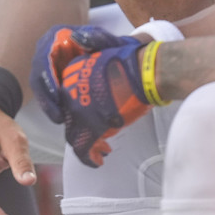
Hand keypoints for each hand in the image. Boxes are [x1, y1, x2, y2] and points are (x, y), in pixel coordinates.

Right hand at [30, 24, 130, 121]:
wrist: (105, 47)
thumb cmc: (102, 41)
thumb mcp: (101, 37)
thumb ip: (94, 37)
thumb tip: (77, 38)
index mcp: (55, 36)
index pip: (44, 57)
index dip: (48, 76)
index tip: (57, 94)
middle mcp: (46, 50)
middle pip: (38, 75)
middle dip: (46, 97)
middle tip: (58, 114)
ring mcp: (47, 65)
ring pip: (39, 86)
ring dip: (47, 104)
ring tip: (60, 119)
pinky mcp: (50, 78)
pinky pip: (46, 92)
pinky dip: (52, 104)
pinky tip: (61, 116)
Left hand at [58, 39, 151, 166]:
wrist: (144, 72)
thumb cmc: (133, 61)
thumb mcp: (106, 53)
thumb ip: (95, 62)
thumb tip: (92, 65)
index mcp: (73, 73)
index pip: (70, 98)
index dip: (81, 111)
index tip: (93, 116)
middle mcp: (70, 92)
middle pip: (71, 117)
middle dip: (85, 130)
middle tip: (99, 138)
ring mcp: (78, 110)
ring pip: (75, 135)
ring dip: (88, 145)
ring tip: (103, 149)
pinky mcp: (91, 126)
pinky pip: (83, 148)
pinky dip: (89, 157)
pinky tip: (98, 161)